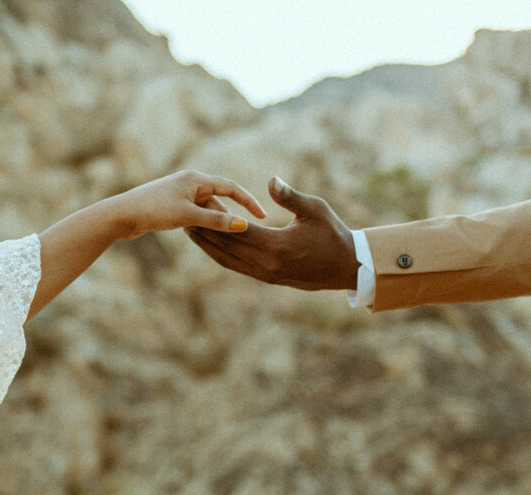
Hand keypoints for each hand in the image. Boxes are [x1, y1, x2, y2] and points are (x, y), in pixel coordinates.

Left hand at [110, 170, 266, 238]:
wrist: (121, 214)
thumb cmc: (153, 210)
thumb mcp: (188, 217)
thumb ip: (216, 221)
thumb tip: (243, 225)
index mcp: (196, 179)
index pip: (231, 187)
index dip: (249, 202)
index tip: (263, 216)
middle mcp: (190, 183)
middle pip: (220, 200)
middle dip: (230, 217)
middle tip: (245, 236)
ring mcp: (181, 194)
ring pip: (207, 210)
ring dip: (215, 224)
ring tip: (225, 241)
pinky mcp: (173, 205)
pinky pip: (196, 214)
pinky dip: (203, 225)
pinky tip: (205, 238)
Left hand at [185, 177, 359, 289]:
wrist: (346, 266)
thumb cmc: (333, 233)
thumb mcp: (315, 209)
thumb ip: (290, 196)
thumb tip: (271, 180)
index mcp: (278, 246)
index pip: (239, 231)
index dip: (217, 219)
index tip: (200, 207)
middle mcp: (268, 264)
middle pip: (228, 247)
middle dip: (206, 233)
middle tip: (184, 220)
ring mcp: (267, 274)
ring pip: (229, 261)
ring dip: (209, 247)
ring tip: (191, 232)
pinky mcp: (268, 279)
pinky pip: (238, 267)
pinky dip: (222, 257)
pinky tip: (211, 246)